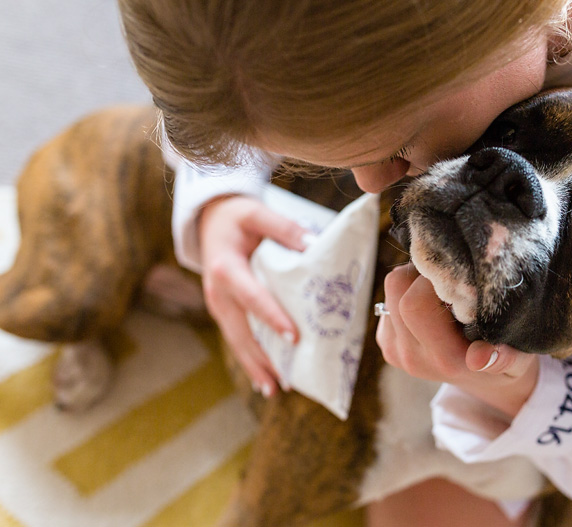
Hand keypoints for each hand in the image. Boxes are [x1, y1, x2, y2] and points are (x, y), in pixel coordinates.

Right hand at [199, 195, 311, 395]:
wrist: (209, 219)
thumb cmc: (237, 216)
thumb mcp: (257, 212)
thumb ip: (283, 228)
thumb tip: (312, 243)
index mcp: (226, 268)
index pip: (252, 297)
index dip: (272, 318)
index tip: (293, 338)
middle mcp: (217, 292)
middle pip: (241, 331)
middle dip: (262, 358)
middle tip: (284, 381)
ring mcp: (217, 304)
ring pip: (237, 341)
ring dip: (255, 367)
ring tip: (275, 389)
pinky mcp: (223, 311)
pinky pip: (237, 338)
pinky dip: (250, 359)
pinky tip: (264, 379)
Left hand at [376, 263, 539, 416]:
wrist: (485, 380)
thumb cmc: (508, 356)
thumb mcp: (519, 358)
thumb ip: (505, 358)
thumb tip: (479, 359)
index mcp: (445, 360)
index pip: (415, 304)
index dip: (435, 277)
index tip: (461, 273)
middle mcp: (413, 357)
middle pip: (396, 286)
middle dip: (423, 271)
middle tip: (452, 274)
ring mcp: (395, 350)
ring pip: (391, 287)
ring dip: (416, 278)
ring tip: (444, 288)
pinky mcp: (386, 341)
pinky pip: (389, 297)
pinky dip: (410, 289)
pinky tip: (434, 302)